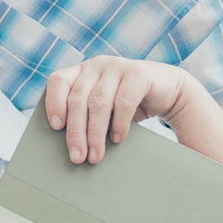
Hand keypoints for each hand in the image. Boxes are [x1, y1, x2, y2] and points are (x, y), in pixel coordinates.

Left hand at [44, 56, 187, 163]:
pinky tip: (117, 139)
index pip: (58, 81)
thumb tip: (69, 148)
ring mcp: (118, 66)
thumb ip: (85, 115)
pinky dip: (118, 124)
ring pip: (98, 102)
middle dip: (76, 131)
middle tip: (77, 157)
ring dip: (95, 133)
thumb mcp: (103, 107)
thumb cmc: (128, 104)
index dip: (54, 102)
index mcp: (82, 71)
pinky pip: (124, 101)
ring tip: (95, 156)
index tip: (55, 127)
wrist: (168, 91)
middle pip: (78, 99)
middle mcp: (97, 65)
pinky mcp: (139, 74)